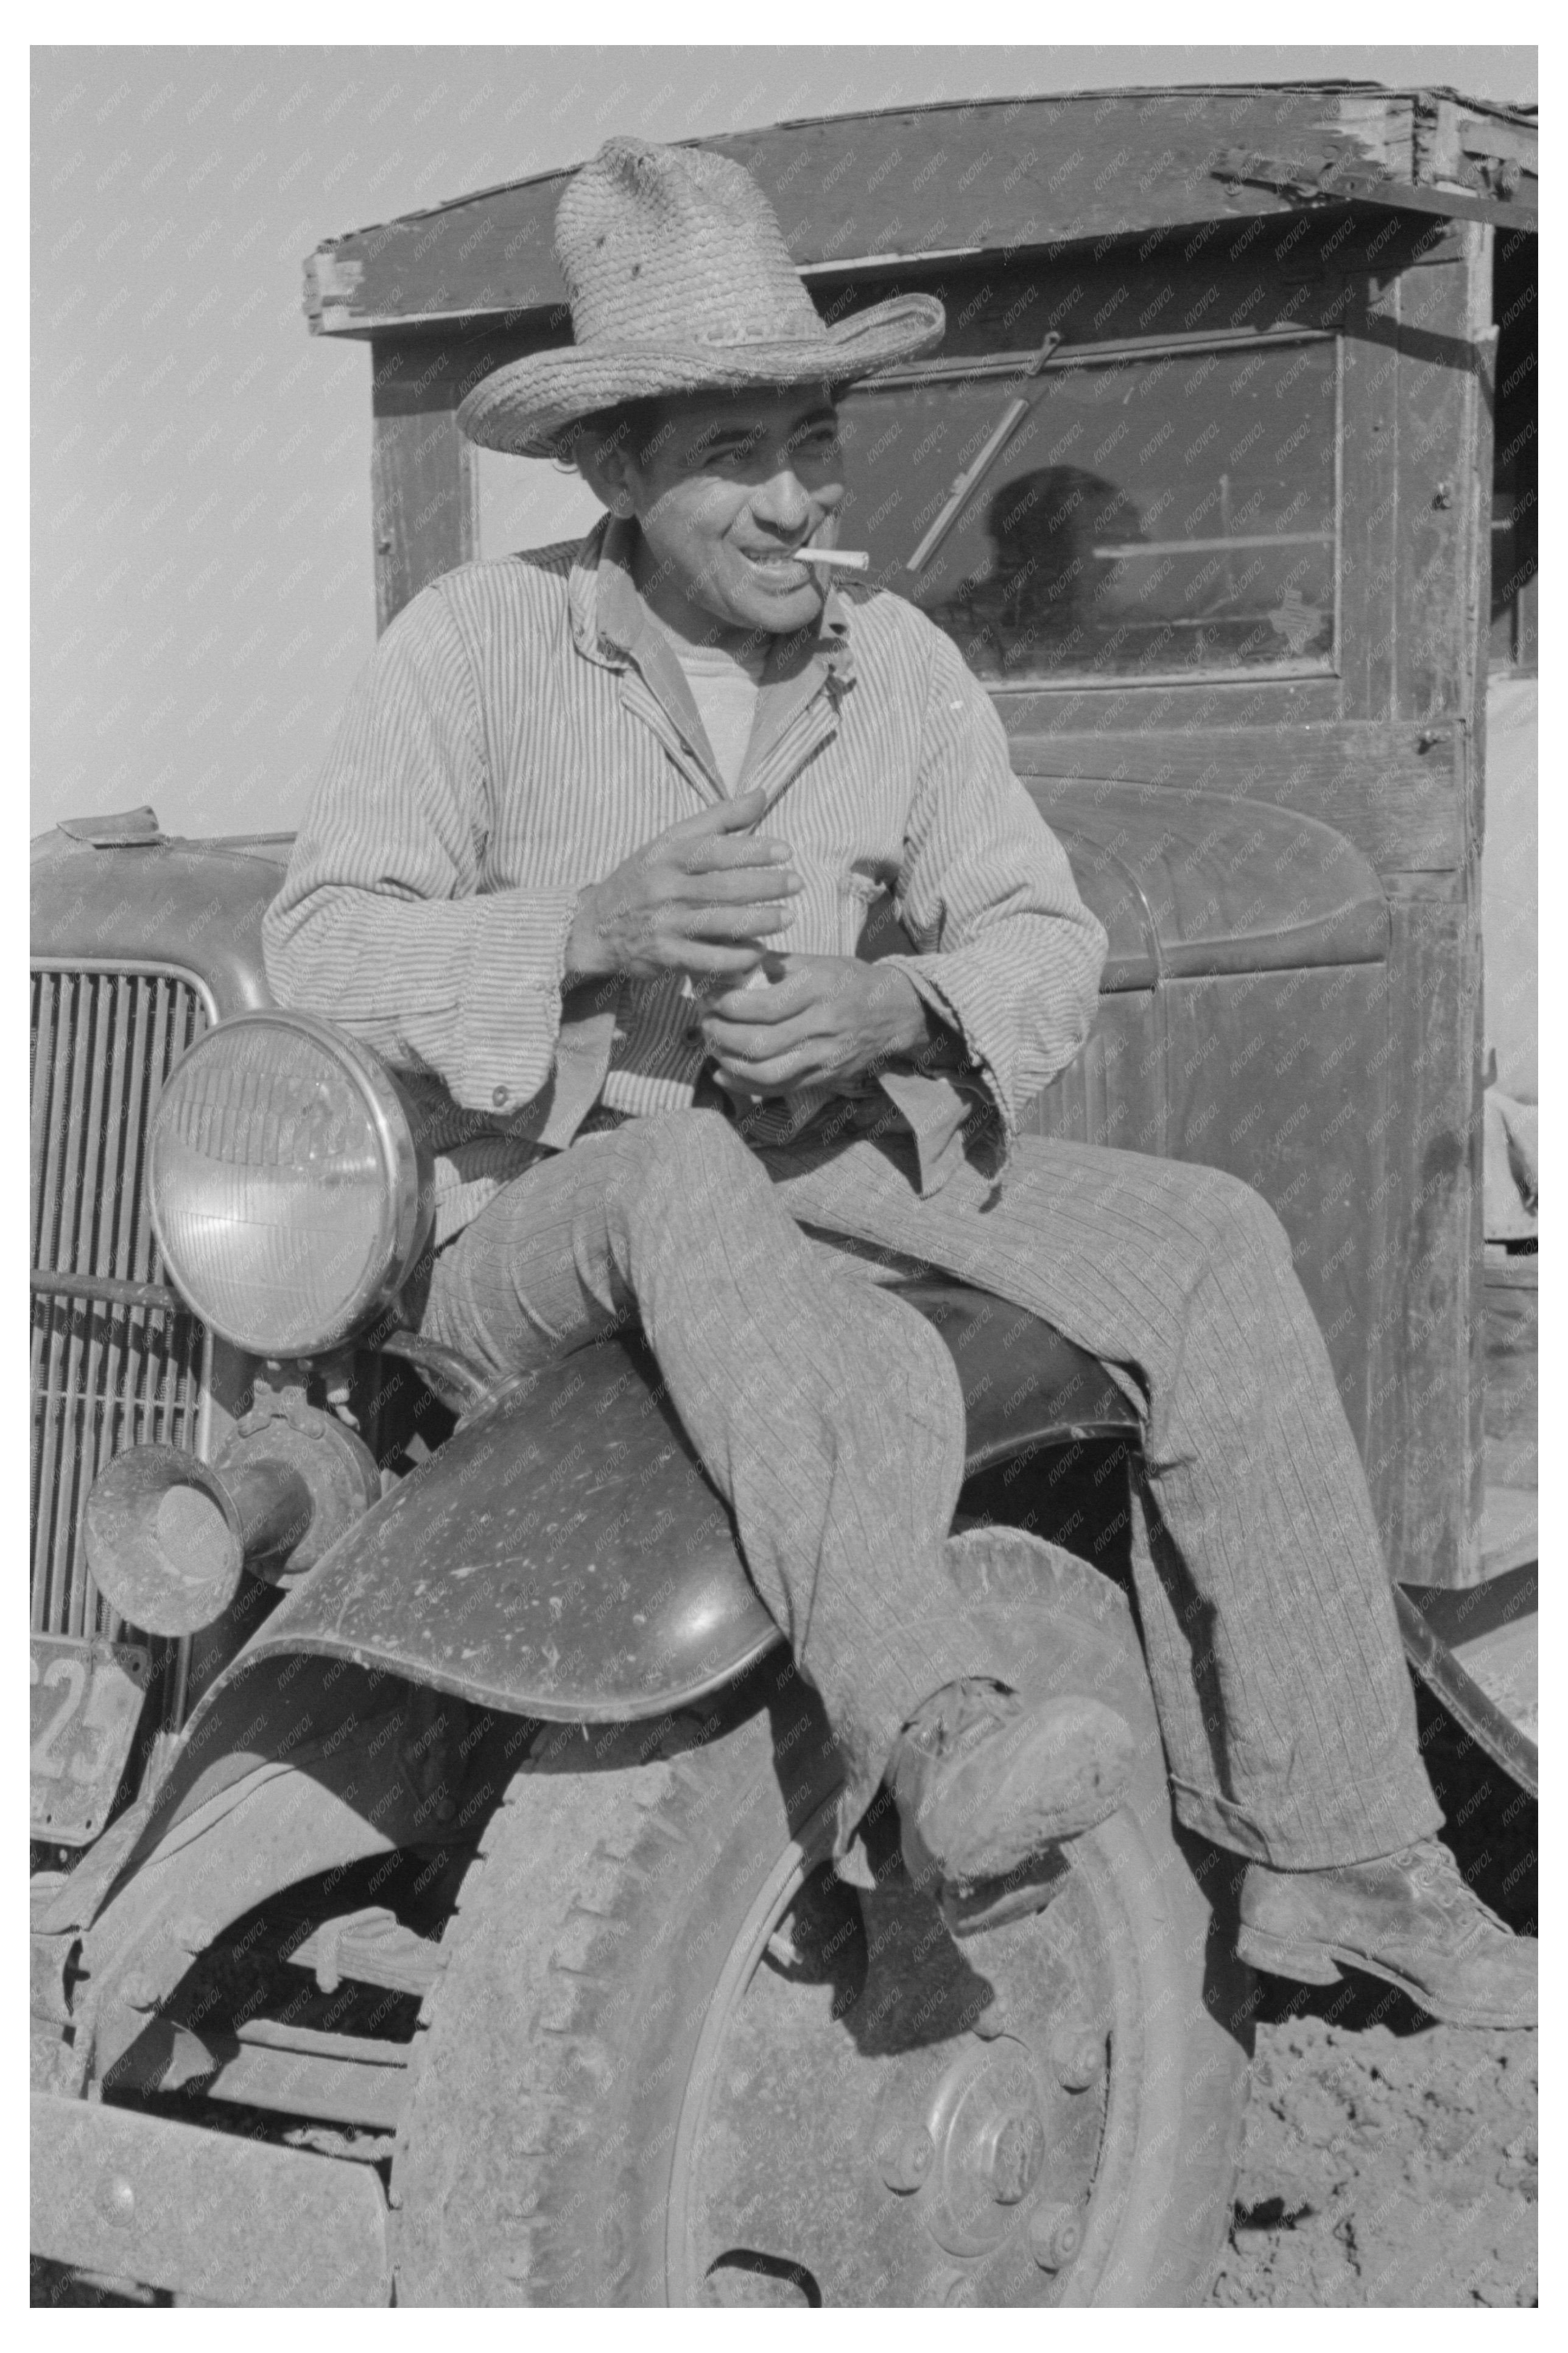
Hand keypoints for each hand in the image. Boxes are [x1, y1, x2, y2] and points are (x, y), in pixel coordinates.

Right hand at [566, 788, 802, 981]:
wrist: (595, 927)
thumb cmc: (643, 879)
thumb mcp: (671, 841)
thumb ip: (718, 819)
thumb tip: (762, 794)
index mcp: (667, 855)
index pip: (714, 849)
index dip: (752, 850)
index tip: (785, 851)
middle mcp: (665, 888)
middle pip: (723, 887)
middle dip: (765, 886)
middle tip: (797, 883)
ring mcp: (664, 924)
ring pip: (719, 923)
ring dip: (758, 921)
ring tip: (789, 917)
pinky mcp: (664, 956)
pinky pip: (707, 959)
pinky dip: (735, 956)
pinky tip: (758, 950)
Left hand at [699, 954, 932, 1098]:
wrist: (894, 1012)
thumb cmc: (849, 980)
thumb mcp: (817, 961)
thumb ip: (775, 964)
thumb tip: (731, 960)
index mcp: (819, 988)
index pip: (764, 1006)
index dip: (727, 1006)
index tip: (708, 998)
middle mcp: (823, 1025)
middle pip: (760, 1043)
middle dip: (723, 1035)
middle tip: (704, 1023)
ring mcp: (825, 1055)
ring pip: (767, 1071)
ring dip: (730, 1063)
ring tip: (712, 1047)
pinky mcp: (825, 1077)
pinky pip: (779, 1088)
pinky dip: (745, 1084)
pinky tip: (723, 1074)